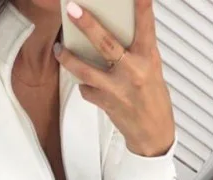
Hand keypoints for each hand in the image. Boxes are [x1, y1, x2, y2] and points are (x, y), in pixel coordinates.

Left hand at [55, 0, 175, 156]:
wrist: (152, 133)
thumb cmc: (153, 98)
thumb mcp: (151, 68)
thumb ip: (136, 50)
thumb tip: (117, 32)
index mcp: (147, 59)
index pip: (146, 27)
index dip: (142, 7)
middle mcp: (132, 72)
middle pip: (105, 44)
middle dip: (88, 25)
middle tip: (73, 10)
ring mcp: (116, 89)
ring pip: (85, 70)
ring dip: (68, 59)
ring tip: (60, 49)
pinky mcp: (105, 104)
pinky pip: (87, 89)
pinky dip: (84, 84)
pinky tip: (85, 81)